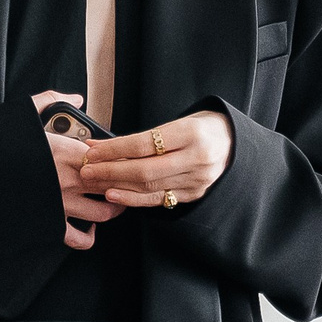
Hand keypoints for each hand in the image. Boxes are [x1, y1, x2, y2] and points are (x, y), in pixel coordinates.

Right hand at [32, 91, 123, 249]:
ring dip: (115, 207)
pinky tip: (89, 227)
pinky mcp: (51, 223)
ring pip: (105, 211)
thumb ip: (51, 100)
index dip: (118, 155)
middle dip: (125, 181)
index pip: (109, 154)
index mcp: (66, 150)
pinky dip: (88, 236)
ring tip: (117, 201)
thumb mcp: (22, 112)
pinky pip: (78, 238)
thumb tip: (75, 98)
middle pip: (114, 182)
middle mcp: (70, 179)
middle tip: (128, 178)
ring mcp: (62, 203)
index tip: (120, 154)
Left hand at [80, 109, 231, 211]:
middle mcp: (197, 158)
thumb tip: (103, 144)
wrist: (235, 144)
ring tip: (94, 182)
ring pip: (149, 187)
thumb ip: (146, 136)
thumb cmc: (203, 127)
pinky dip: (133, 199)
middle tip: (86, 170)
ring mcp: (197, 180)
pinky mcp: (194, 194)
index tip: (92, 150)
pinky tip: (115, 195)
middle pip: (144, 169)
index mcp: (192, 133)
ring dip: (116, 186)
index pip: (144, 143)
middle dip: (110, 171)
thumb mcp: (180, 121)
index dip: (114, 149)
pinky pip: (158, 199)